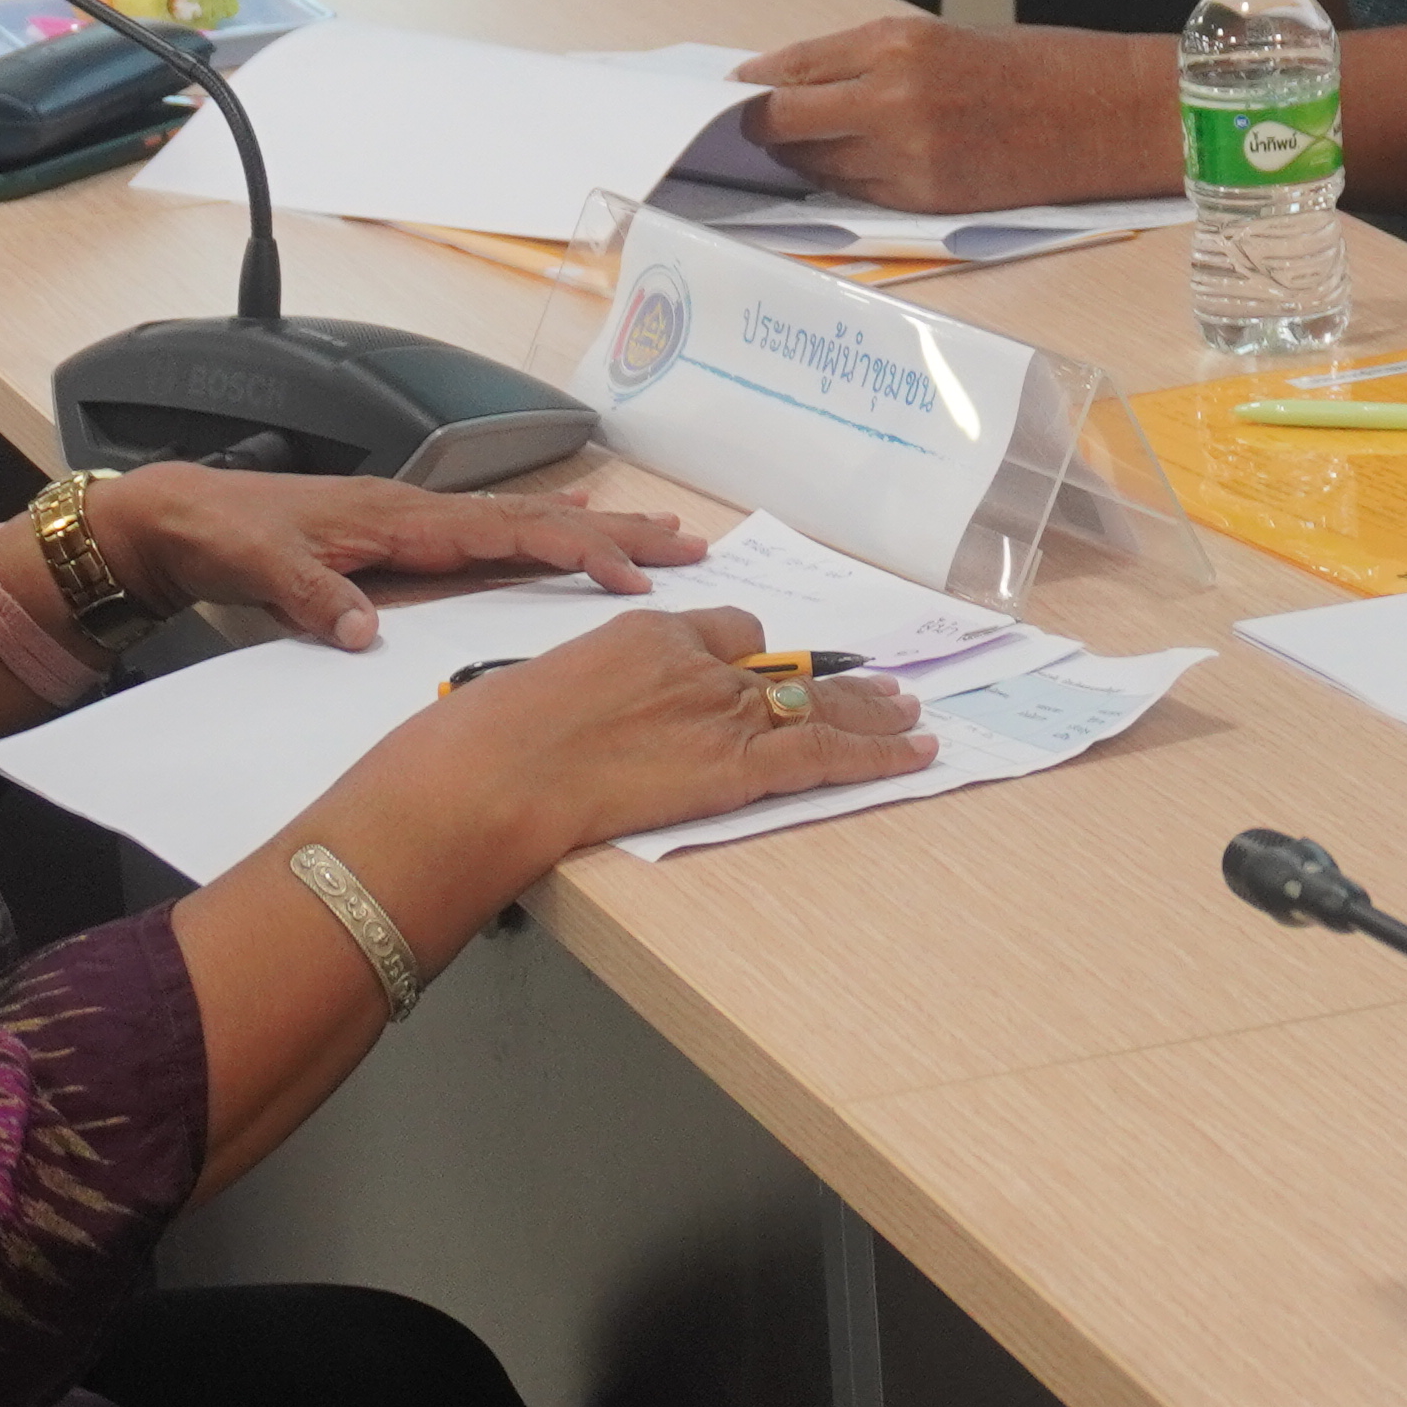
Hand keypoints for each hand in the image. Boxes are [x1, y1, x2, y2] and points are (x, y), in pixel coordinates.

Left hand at [90, 464, 697, 648]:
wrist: (182, 515)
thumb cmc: (224, 534)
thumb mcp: (262, 569)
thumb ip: (318, 597)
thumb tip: (369, 630)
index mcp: (404, 520)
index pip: (511, 534)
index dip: (577, 554)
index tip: (632, 579)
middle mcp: (424, 512)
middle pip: (540, 519)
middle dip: (619, 533)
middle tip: (691, 544)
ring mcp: (420, 519)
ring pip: (527, 521)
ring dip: (595, 529)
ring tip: (660, 533)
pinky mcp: (407, 533)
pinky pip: (495, 527)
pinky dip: (543, 525)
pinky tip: (569, 519)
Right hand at [424, 608, 931, 855]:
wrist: (494, 774)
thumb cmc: (490, 745)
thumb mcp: (538, 696)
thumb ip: (583, 702)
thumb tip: (580, 731)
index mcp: (644, 637)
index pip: (723, 632)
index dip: (750, 656)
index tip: (767, 667)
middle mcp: (695, 664)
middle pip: (782, 665)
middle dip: (832, 677)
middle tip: (878, 681)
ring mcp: (721, 712)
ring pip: (817, 703)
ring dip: (869, 709)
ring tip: (908, 710)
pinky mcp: (739, 765)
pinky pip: (827, 753)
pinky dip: (880, 754)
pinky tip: (917, 752)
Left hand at [736, 16, 1167, 213]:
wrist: (1113, 115)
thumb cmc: (1041, 68)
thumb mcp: (945, 39)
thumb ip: (873, 61)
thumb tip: (806, 84)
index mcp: (898, 41)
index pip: (792, 67)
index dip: (752, 84)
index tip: (732, 91)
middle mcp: (893, 97)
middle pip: (784, 122)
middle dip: (758, 126)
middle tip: (742, 129)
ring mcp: (907, 155)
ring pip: (816, 164)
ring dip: (799, 158)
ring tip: (794, 149)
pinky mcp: (927, 199)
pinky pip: (857, 193)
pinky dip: (842, 181)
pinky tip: (843, 170)